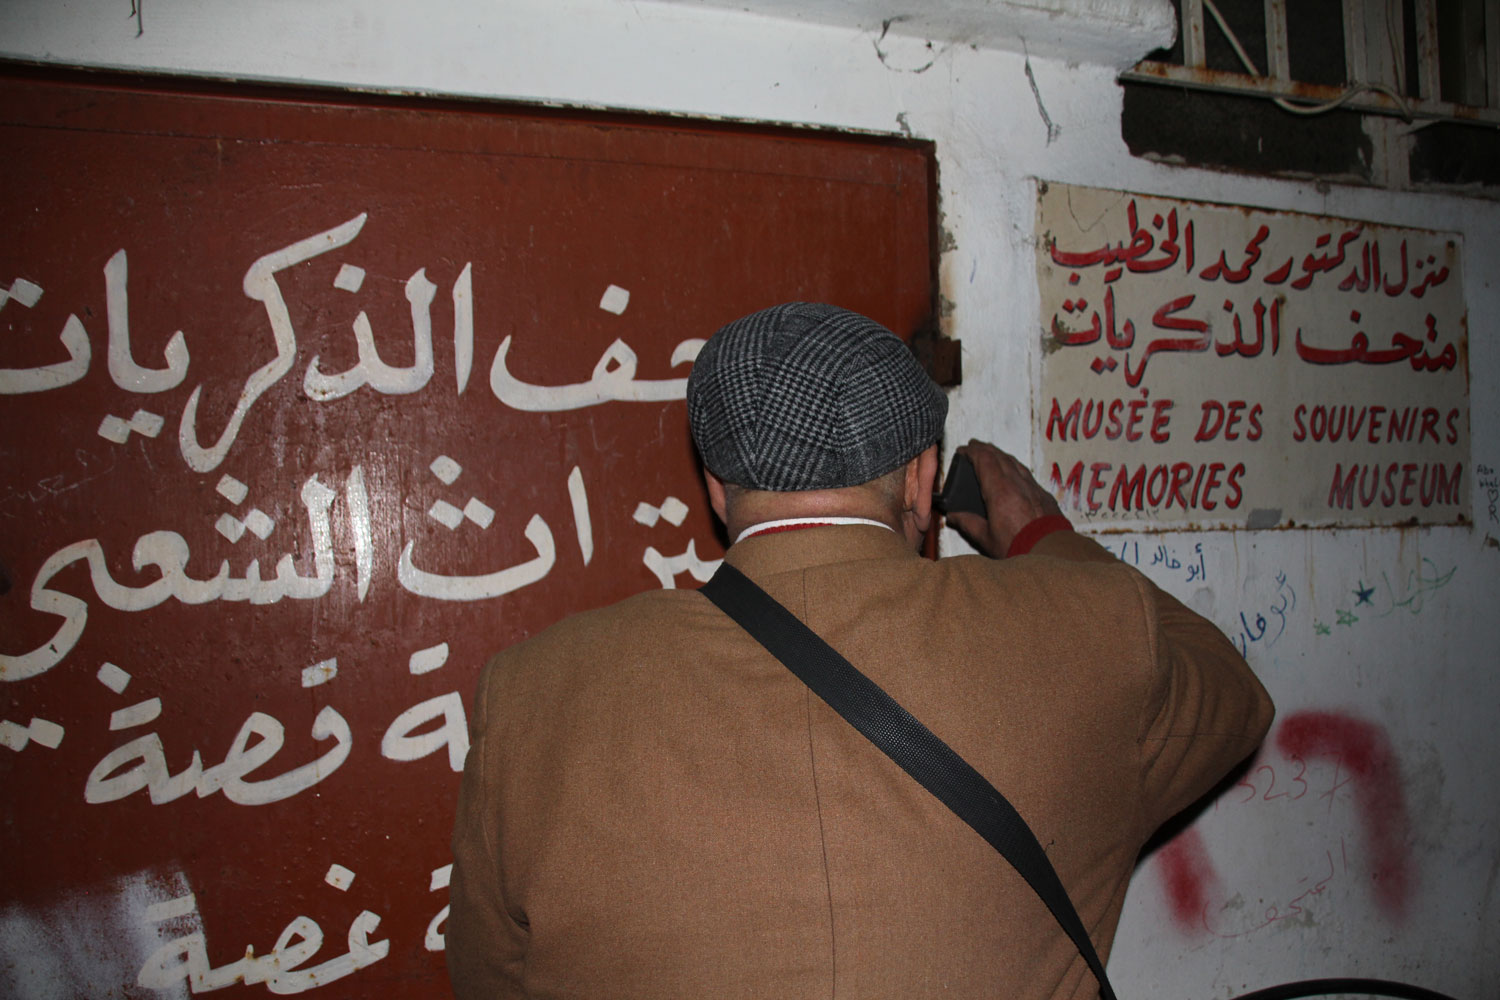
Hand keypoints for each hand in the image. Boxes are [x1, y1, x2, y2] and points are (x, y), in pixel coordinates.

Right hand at [945, 440, 1062, 557]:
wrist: (1051, 553)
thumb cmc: (1019, 547)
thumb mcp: (986, 539)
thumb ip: (968, 524)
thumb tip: (953, 517)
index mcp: (999, 492)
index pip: (984, 461)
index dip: (972, 452)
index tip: (962, 450)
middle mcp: (1017, 483)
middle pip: (999, 456)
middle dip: (985, 448)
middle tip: (974, 446)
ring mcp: (1032, 487)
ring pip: (1014, 462)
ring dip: (1000, 454)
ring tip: (991, 454)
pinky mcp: (1043, 494)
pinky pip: (1026, 473)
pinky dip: (1014, 466)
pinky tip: (1013, 471)